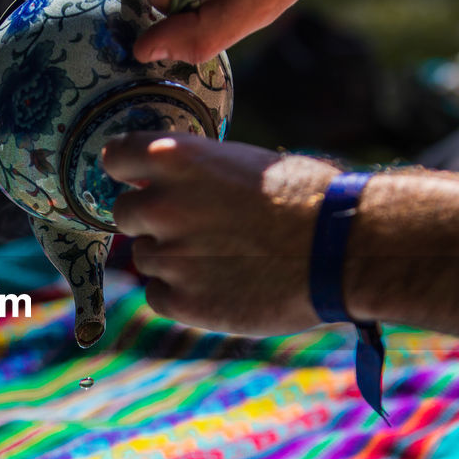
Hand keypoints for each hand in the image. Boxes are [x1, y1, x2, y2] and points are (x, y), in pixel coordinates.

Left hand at [102, 132, 337, 334]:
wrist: (342, 250)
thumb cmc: (306, 197)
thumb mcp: (243, 162)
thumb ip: (196, 173)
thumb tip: (166, 183)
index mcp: (176, 159)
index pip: (115, 157)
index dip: (126, 170)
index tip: (136, 178)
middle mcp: (161, 206)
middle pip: (123, 213)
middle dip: (150, 219)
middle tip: (193, 226)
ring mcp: (169, 257)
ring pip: (143, 257)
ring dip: (170, 258)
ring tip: (221, 257)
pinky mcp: (182, 302)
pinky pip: (157, 295)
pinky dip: (179, 293)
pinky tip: (219, 285)